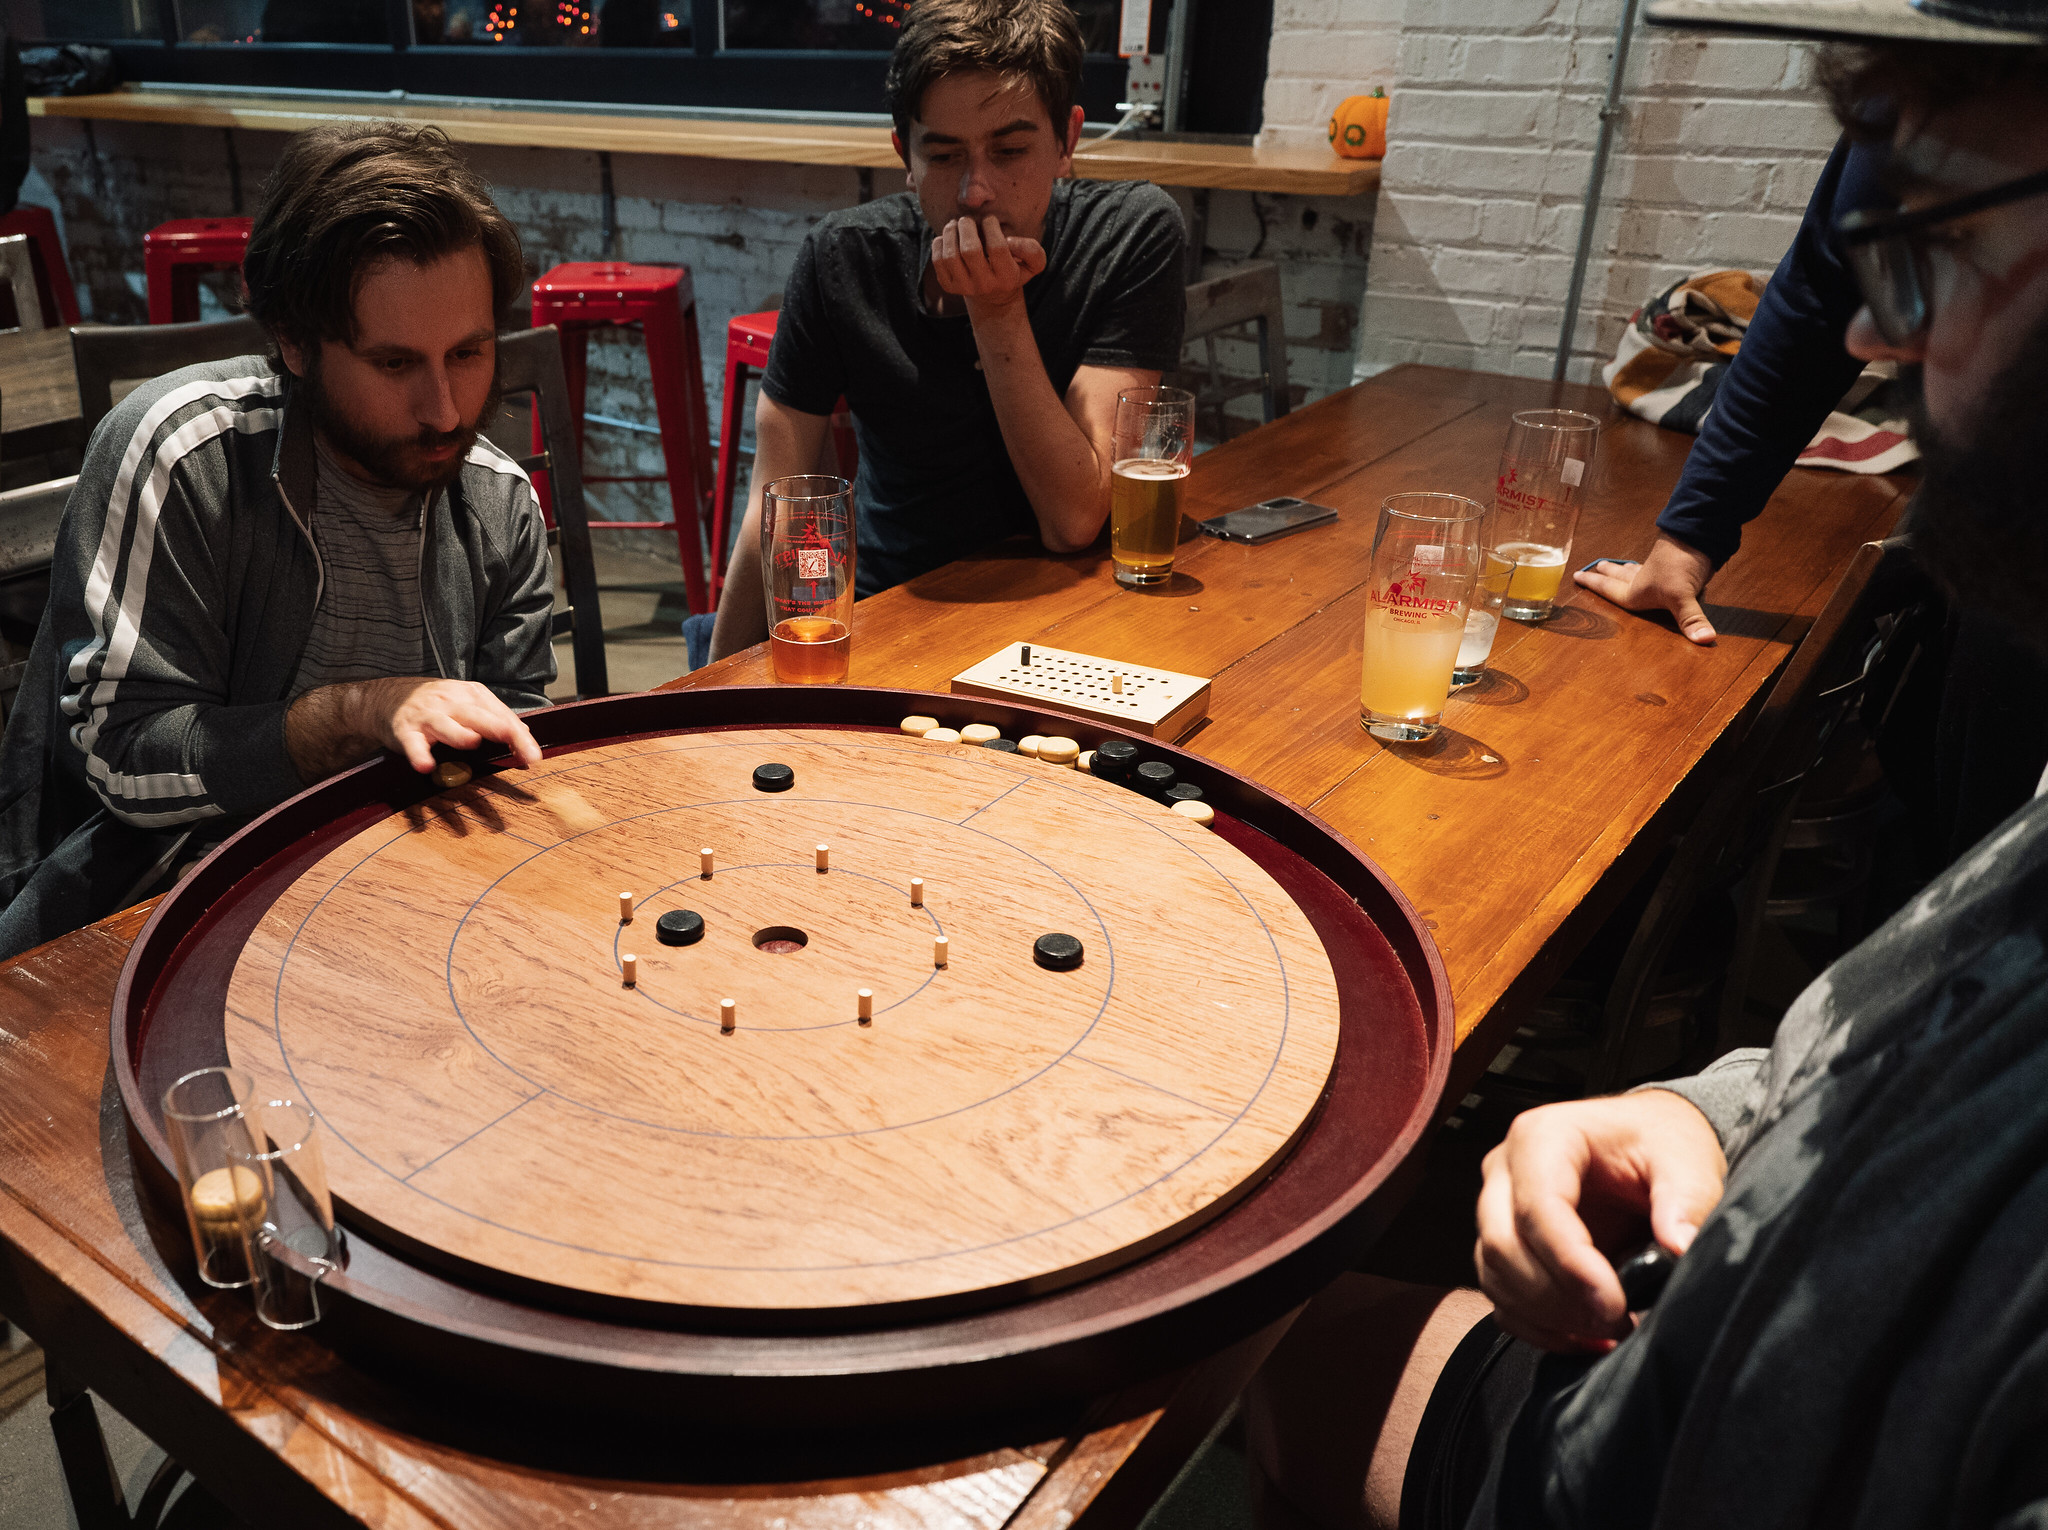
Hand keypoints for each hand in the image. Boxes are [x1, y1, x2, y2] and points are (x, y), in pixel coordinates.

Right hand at [368, 677, 541, 772]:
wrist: (389, 697)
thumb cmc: (438, 705)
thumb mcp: (468, 704)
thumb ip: (496, 718)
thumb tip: (524, 735)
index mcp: (472, 696)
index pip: (501, 716)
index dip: (519, 737)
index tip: (534, 757)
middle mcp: (452, 703)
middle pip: (480, 717)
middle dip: (501, 731)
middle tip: (519, 746)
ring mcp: (428, 716)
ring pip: (446, 725)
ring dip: (459, 734)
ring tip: (472, 742)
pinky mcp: (406, 731)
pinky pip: (413, 744)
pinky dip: (418, 754)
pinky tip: (425, 765)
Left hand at [930, 214, 1046, 309]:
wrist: (993, 295)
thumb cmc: (1013, 269)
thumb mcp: (1033, 263)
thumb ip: (1031, 250)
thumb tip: (1009, 241)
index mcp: (1007, 278)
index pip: (997, 248)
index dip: (991, 227)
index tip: (989, 220)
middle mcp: (985, 285)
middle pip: (970, 250)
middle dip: (967, 227)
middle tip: (968, 220)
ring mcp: (964, 287)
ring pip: (950, 256)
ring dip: (950, 232)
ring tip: (955, 224)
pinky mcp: (948, 286)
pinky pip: (937, 261)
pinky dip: (939, 243)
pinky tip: (948, 237)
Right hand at [1474, 1091, 1724, 1352]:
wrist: (1646, 1142)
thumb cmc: (1658, 1142)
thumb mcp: (1686, 1159)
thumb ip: (1686, 1199)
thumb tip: (1679, 1246)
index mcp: (1542, 1138)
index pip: (1537, 1206)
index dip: (1570, 1262)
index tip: (1616, 1304)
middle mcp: (1505, 1170)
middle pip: (1503, 1245)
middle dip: (1556, 1297)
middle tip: (1618, 1322)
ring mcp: (1497, 1209)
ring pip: (1495, 1276)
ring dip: (1547, 1318)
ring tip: (1610, 1332)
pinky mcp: (1505, 1246)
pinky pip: (1501, 1299)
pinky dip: (1538, 1329)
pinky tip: (1588, 1340)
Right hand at [1573, 533, 1717, 644]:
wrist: (1698, 533)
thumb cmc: (1681, 565)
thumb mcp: (1683, 596)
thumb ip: (1691, 620)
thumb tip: (1704, 641)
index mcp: (1637, 591)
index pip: (1609, 589)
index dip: (1593, 584)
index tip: (1577, 576)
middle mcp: (1644, 580)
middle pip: (1619, 576)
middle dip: (1606, 574)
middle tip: (1594, 567)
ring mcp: (1658, 569)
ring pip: (1636, 569)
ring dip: (1625, 569)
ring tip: (1618, 566)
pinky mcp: (1672, 562)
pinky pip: (1654, 566)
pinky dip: (1647, 566)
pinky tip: (1652, 566)